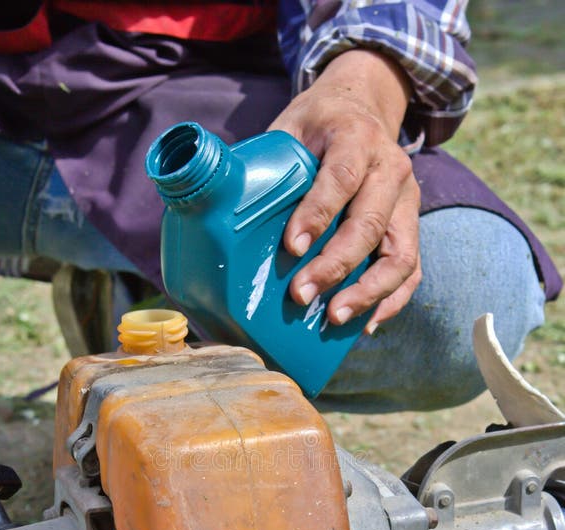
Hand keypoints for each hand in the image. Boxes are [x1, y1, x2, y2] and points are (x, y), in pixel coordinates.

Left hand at [268, 51, 420, 332]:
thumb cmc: (318, 126)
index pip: (342, 178)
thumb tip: (215, 204)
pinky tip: (367, 324)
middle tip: (301, 295)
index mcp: (358, 137)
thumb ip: (266, 162)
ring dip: (368, 292)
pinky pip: (412, 271)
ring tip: (334, 317)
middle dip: (335, 266)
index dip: (317, 214)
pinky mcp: (411, 227)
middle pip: (371, 225)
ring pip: (400, 255)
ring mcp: (407, 201)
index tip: (292, 248)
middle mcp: (390, 169)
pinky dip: (391, 300)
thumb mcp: (290, 127)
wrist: (365, 107)